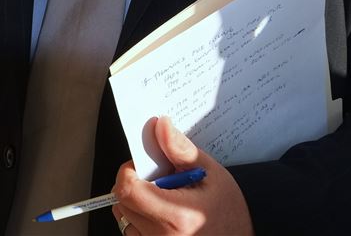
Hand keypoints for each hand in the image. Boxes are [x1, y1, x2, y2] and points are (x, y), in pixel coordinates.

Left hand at [110, 117, 252, 235]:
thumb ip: (180, 149)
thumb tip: (160, 126)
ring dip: (136, 201)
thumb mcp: (210, 172)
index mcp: (177, 216)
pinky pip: (132, 230)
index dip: (129, 171)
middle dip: (133, 183)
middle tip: (157, 180)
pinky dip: (140, 217)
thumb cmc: (229, 210)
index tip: (141, 164)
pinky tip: (160, 212)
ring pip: (124, 215)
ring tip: (162, 197)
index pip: (127, 189)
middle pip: (122, 201)